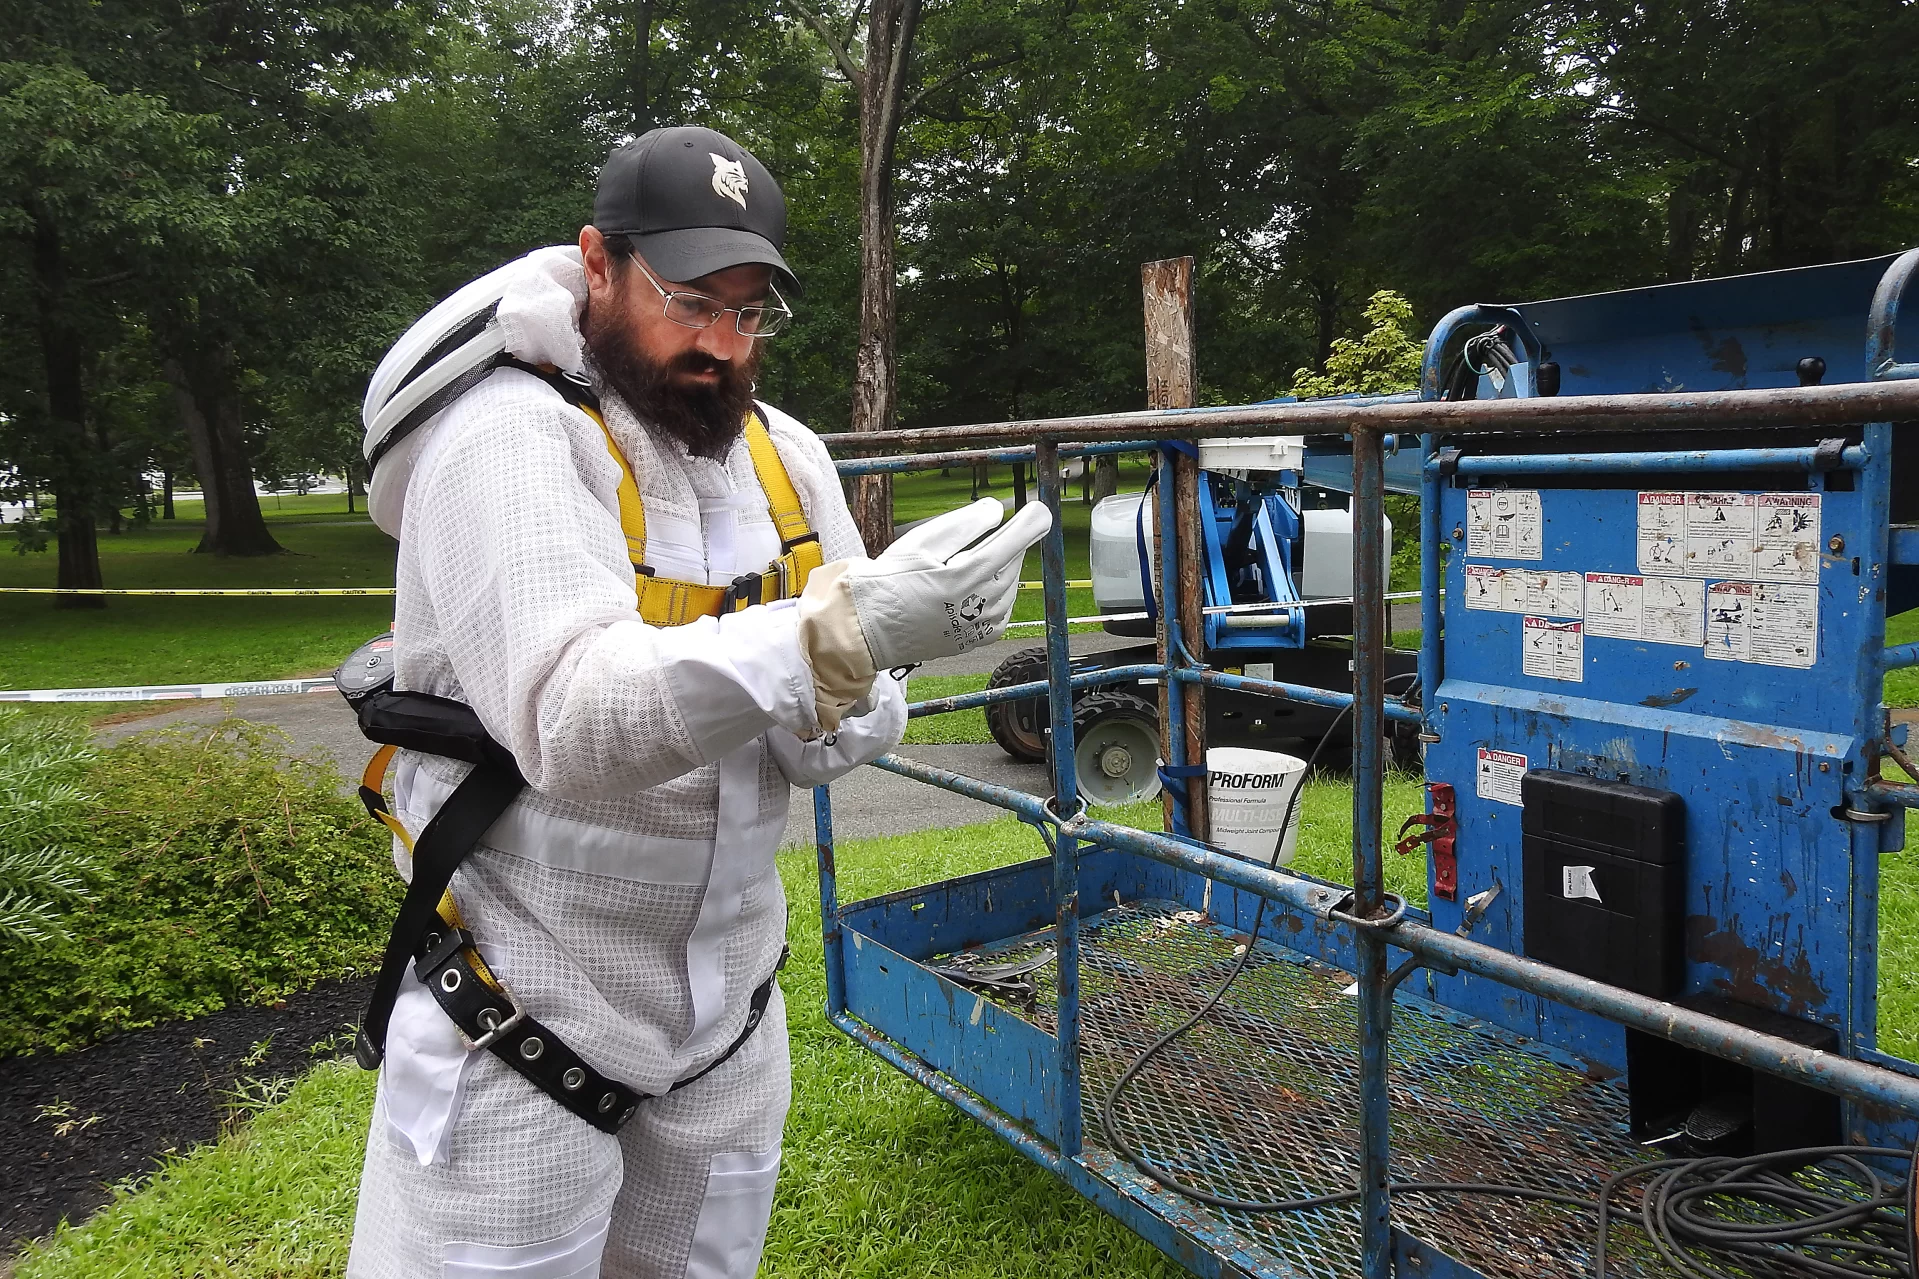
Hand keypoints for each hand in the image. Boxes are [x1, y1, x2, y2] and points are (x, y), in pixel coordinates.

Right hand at [842, 498, 1052, 670]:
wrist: (870, 629)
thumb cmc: (890, 582)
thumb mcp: (921, 542)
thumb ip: (963, 525)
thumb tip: (996, 510)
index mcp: (965, 577)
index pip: (1012, 544)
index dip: (1030, 524)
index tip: (1041, 510)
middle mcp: (980, 605)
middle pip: (1011, 562)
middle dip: (1002, 546)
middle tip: (973, 542)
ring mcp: (982, 626)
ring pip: (1009, 585)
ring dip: (998, 569)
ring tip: (964, 567)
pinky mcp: (979, 638)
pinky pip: (1003, 608)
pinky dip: (996, 592)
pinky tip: (974, 588)